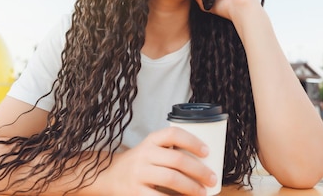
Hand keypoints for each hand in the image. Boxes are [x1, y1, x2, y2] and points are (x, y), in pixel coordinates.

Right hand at [101, 127, 215, 195]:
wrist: (110, 177)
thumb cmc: (141, 164)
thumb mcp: (151, 150)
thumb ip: (170, 152)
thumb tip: (205, 164)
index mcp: (150, 141)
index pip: (173, 134)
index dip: (192, 141)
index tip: (207, 151)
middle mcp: (144, 155)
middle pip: (177, 160)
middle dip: (199, 170)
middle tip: (212, 178)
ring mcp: (139, 174)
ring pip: (171, 179)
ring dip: (191, 187)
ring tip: (203, 192)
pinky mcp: (135, 193)